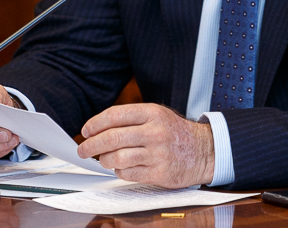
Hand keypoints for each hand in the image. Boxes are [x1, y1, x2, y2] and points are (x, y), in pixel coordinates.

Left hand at [76, 103, 213, 187]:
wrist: (203, 150)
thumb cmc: (175, 133)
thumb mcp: (157, 115)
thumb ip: (131, 119)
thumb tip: (98, 129)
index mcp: (152, 113)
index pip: (115, 115)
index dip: (95, 123)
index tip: (86, 131)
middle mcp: (155, 132)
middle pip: (112, 138)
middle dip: (91, 145)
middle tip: (83, 150)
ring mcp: (158, 153)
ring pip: (118, 158)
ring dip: (104, 160)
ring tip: (104, 159)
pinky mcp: (160, 172)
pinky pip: (128, 173)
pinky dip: (119, 171)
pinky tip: (121, 167)